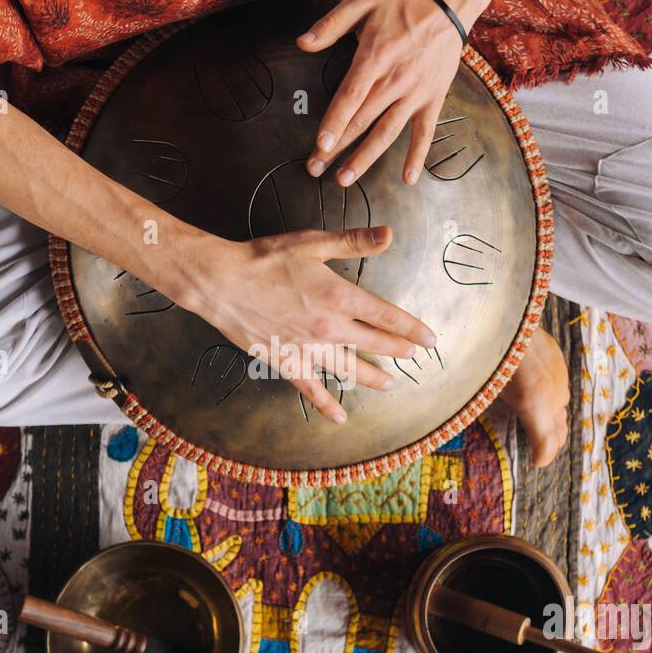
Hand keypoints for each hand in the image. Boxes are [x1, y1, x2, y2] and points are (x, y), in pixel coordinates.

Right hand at [173, 225, 436, 421]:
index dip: (411, 329)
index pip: (387, 316)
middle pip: (374, 343)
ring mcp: (309, 349)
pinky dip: (327, 405)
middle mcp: (329, 327)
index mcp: (339, 296)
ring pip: (350, 369)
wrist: (222, 282)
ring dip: (373, 377)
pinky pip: (312, 389)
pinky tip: (340, 417)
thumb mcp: (312, 243)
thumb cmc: (265, 259)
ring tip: (389, 383)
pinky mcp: (287, 362)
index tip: (429, 339)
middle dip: (398, 350)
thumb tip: (389, 235)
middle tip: (413, 356)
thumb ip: (353, 242)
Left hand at [297, 0, 464, 187]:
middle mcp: (394, 80)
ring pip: (387, 132)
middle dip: (336, 148)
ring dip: (365, 158)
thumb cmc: (400, 5)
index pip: (350, 97)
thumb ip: (330, 24)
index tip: (321, 145)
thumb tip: (302, 43)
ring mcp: (415, 93)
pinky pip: (425, 133)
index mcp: (374, 58)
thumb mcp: (361, 3)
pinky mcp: (433, 99)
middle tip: (314, 168)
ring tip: (344, 179)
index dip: (334, 122)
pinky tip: (408, 179)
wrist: (447, 4)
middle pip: (361, 121)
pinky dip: (417, 156)